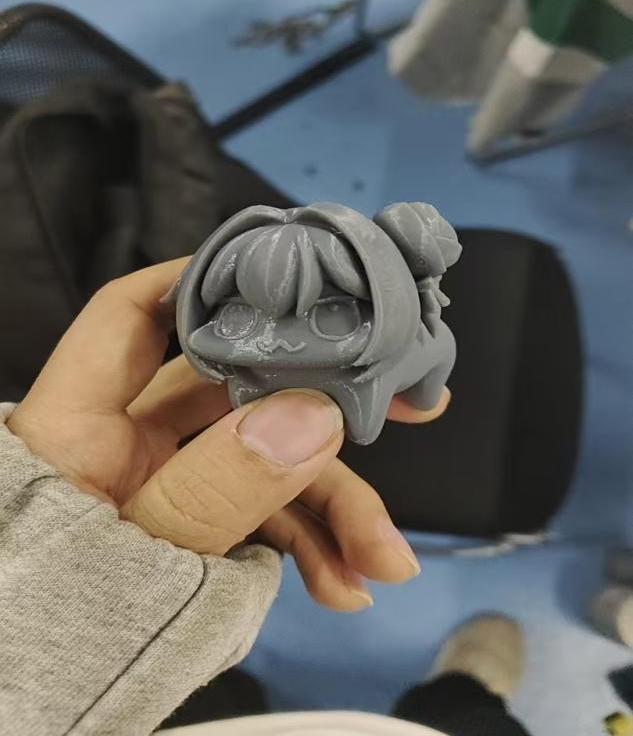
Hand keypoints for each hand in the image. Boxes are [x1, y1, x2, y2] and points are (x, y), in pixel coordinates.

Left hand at [8, 259, 449, 611]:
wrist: (37, 724)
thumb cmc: (52, 634)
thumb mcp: (137, 562)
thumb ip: (217, 489)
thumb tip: (311, 415)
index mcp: (82, 425)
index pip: (133, 316)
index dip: (200, 282)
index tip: (286, 281)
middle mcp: (127, 442)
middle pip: (234, 393)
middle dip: (321, 410)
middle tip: (408, 409)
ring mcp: (168, 485)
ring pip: (263, 460)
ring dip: (330, 507)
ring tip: (382, 559)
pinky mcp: (195, 527)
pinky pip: (259, 516)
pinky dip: (306, 546)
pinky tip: (345, 583)